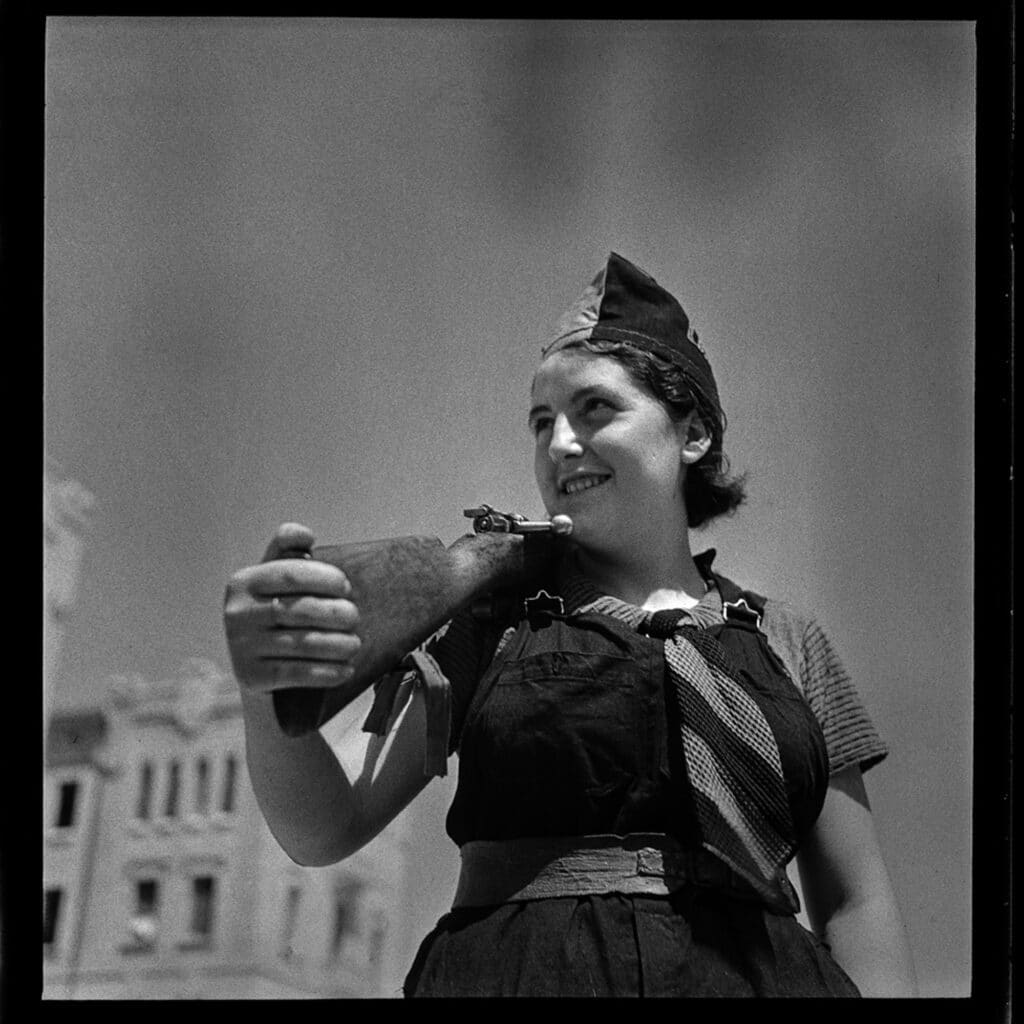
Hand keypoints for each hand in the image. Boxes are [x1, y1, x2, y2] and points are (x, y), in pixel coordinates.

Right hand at [223, 523, 360, 691]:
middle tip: (355, 616)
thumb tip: (304, 534)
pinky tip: (346, 670)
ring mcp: (241, 646)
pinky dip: (327, 672)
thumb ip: (288, 550)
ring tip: (355, 644)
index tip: (346, 586)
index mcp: (244, 582)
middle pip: (299, 610)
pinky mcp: (251, 676)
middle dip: (336, 612)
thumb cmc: (274, 609)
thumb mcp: (274, 577)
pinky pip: (297, 673)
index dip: (325, 578)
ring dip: (337, 644)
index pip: (291, 573)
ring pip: (301, 644)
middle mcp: (237, 613)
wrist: (255, 662)